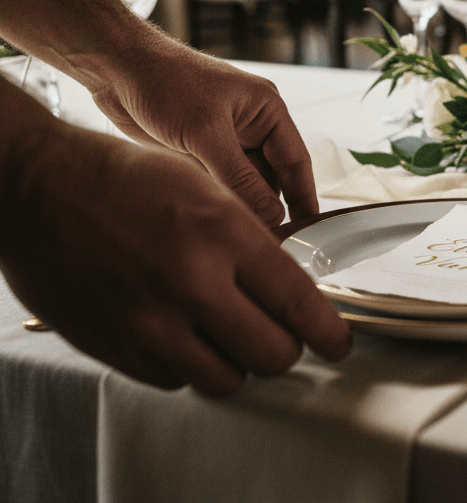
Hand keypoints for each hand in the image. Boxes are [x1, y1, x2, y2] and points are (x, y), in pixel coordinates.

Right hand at [0, 112, 350, 395]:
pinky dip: (191, 364)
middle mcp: (188, 284)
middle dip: (288, 348)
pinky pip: (174, 379)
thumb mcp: (205, 185)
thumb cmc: (122, 175)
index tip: (340, 342)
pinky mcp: (113, 346)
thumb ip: (250, 237)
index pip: (295, 301)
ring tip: (234, 331)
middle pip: (270, 354)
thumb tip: (287, 280)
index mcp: (220, 233)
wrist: (38, 187)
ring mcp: (147, 322)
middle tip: (286, 334)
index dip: (328, 330)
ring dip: (239, 361)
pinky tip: (187, 331)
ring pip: (225, 379)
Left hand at [87, 34, 316, 224]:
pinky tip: (209, 218)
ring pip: (242, 184)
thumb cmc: (166, 82)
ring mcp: (223, 139)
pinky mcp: (197, 150)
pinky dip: (215, 199)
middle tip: (267, 243)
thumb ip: (239, 177)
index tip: (311, 229)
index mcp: (267, 110)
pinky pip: (216, 182)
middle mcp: (250, 125)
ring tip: (235, 234)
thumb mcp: (205, 132)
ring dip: (238, 204)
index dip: (304, 196)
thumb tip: (272, 215)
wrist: (116, 68)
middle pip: (270, 177)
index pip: (295, 160)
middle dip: (268, 207)